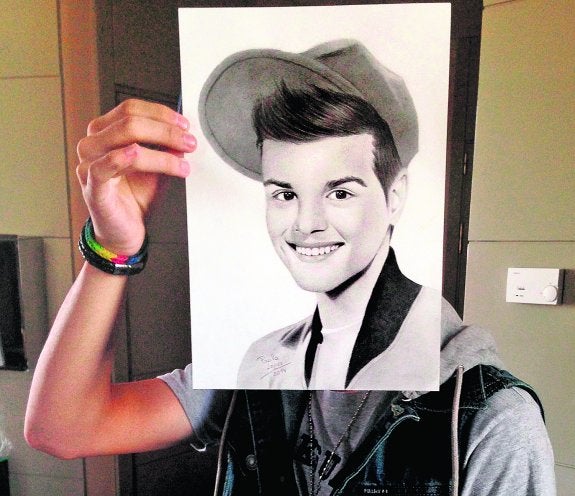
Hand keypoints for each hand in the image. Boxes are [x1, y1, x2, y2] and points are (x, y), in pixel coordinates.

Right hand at [76, 99, 195, 254]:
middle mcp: (94, 143)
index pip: (131, 109)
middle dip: (166, 131)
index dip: (161, 113)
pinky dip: (123, 157)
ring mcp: (89, 163)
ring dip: (160, 148)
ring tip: (181, 161)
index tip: (185, 125)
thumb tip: (184, 136)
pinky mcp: (92, 185)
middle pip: (130, 121)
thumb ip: (166, 150)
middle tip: (188, 143)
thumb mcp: (156, 168)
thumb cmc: (134, 197)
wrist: (124, 231)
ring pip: (125, 139)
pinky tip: (137, 154)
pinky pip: (104, 166)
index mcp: (106, 132)